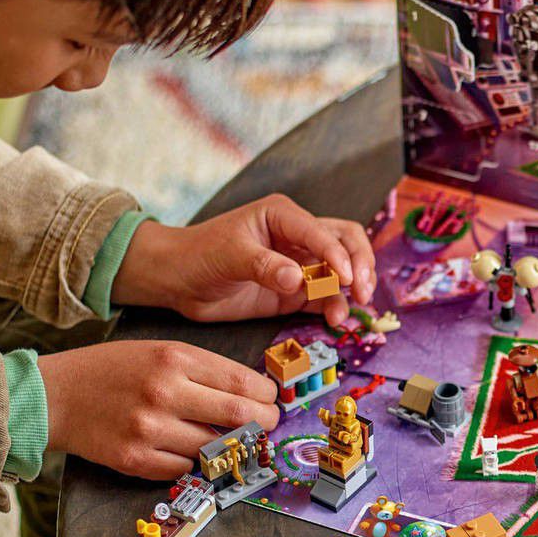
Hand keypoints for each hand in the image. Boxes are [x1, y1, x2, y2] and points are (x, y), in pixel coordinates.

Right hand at [39, 341, 278, 479]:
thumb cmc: (113, 370)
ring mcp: (149, 429)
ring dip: (229, 446)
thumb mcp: (161, 351)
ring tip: (230, 439)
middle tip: (267, 423)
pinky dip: (194, 462)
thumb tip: (251, 393)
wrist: (56, 395)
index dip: (266, 395)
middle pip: (239, 416)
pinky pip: (185, 469)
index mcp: (175, 359)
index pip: (243, 383)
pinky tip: (188, 450)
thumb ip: (203, 370)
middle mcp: (164, 392)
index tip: (270, 399)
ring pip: (215, 447)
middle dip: (264, 422)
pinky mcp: (134, 459)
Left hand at [112, 195, 376, 325]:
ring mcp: (299, 265)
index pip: (323, 232)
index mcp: (284, 216)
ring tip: (344, 313)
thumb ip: (265, 266)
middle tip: (362, 291)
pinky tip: (335, 320)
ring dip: (351, 290)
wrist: (175, 280)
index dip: (338, 254)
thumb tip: (299, 279)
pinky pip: (324, 297)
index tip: (346, 279)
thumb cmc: (198, 254)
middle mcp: (298, 237)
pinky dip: (335, 307)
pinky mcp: (294, 292)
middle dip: (360, 265)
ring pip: (341, 272)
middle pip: (346, 242)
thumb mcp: (230, 255)